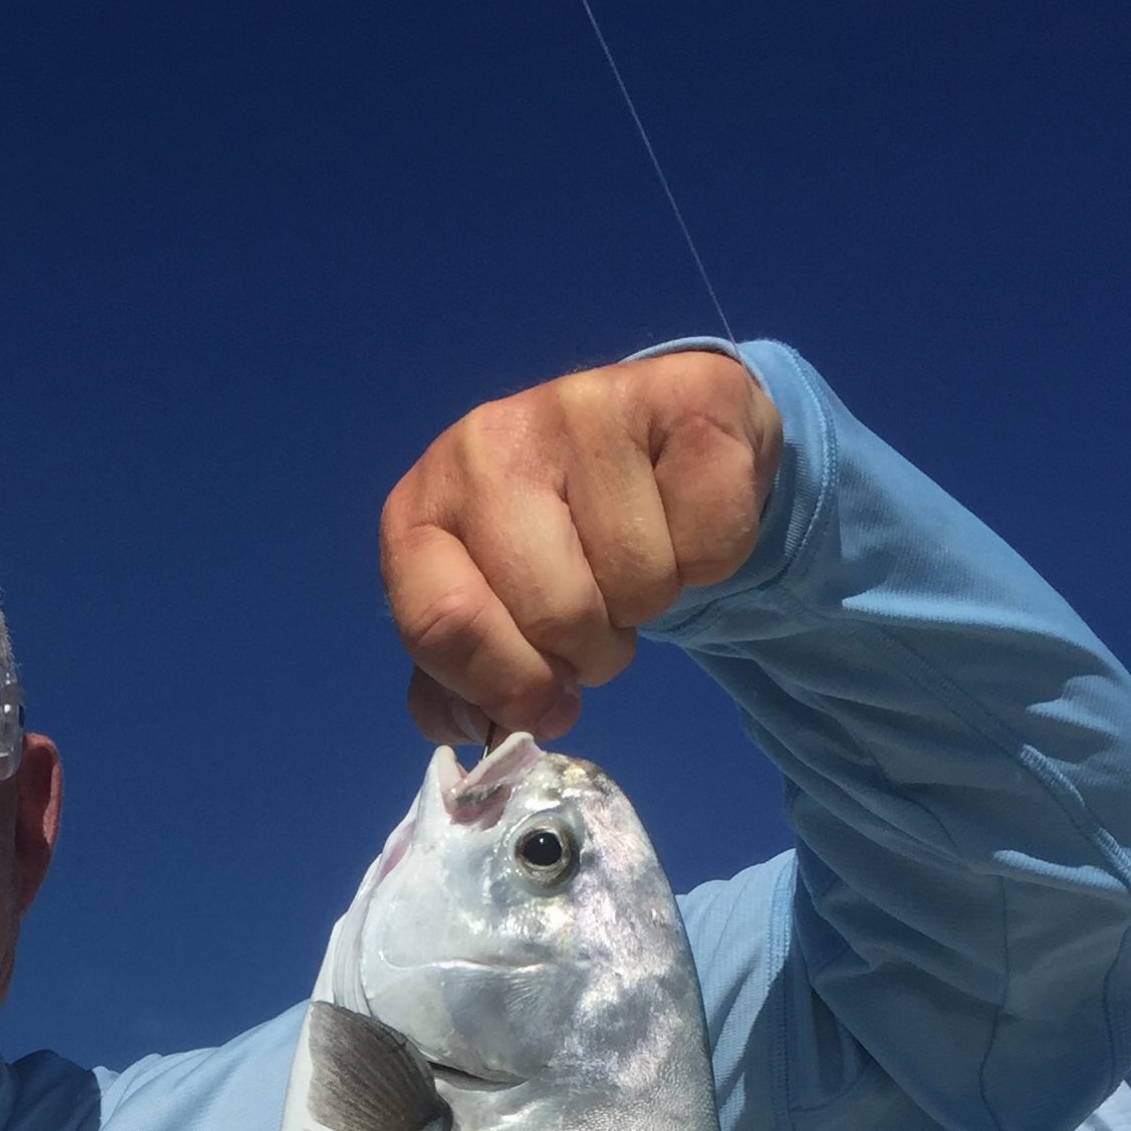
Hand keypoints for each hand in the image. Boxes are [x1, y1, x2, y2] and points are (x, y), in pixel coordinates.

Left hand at [380, 352, 782, 748]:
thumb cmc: (560, 549)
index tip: (543, 700)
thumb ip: (467, 690)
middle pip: (556, 614)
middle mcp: (486, 443)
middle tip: (596, 614)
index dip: (506, 687)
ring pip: (640, 580)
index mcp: (419, 510)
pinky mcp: (685, 397)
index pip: (442, 623)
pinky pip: (710, 543)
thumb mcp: (491, 620)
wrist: (659, 451)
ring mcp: (584, 405)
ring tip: (637, 556)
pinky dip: (711, 559)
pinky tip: (684, 516)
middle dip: (590, 649)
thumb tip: (494, 733)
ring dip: (650, 602)